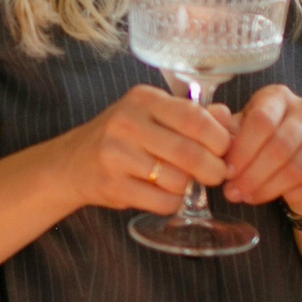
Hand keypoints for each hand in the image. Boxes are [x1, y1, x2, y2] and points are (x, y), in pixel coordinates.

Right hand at [52, 84, 227, 215]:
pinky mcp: (113, 185)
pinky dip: (172, 202)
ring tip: (181, 181)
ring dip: (188, 186)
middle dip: (213, 169)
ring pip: (177, 180)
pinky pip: (162, 202)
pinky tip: (163, 194)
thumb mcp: (153, 114)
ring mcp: (117, 155)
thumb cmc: (122, 136)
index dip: (219, 138)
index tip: (225, 150)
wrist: (72, 162)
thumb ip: (192, 115)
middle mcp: (127, 122)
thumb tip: (230, 120)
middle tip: (217, 174)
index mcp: (143, 99)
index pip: (194, 118)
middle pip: (189, 153)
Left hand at [218, 84, 301, 216]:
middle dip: (251, 174)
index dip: (241, 150)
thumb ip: (225, 128)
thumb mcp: (241, 133)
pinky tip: (275, 199)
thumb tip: (212, 119)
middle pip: (279, 146)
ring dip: (267, 188)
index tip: (225, 171)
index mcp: (278, 97)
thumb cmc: (262, 146)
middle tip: (232, 192)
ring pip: (296, 169)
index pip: (261, 121)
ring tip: (247, 197)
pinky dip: (290, 196)